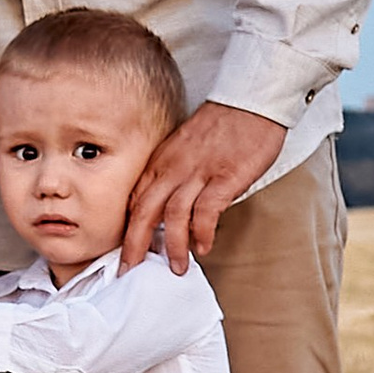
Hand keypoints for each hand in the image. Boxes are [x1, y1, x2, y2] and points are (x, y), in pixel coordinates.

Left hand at [119, 100, 282, 271]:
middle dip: (134, 245)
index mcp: (161, 161)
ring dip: (173, 246)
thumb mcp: (184, 147)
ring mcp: (198, 173)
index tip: (125, 251)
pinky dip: (202, 232)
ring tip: (177, 267)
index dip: (127, 229)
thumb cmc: (221, 125)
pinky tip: (203, 247)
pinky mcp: (224, 177)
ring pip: (173, 215)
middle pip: (144, 211)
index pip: (135, 199)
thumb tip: (172, 209)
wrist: (249, 102)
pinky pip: (206, 211)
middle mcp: (174, 168)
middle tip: (129, 270)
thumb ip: (174, 174)